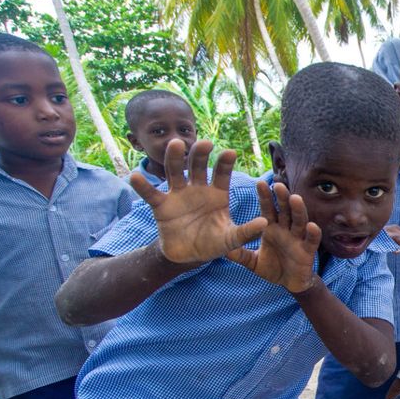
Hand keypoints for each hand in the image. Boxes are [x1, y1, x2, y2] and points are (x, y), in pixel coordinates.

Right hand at [129, 139, 265, 264]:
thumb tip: (265, 223)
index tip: (230, 152)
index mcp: (217, 194)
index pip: (221, 174)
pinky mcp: (161, 205)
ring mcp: (178, 194)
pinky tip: (134, 176)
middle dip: (200, 154)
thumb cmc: (212, 243)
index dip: (224, 163)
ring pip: (175, 172)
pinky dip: (142, 186)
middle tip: (204, 143)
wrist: (188, 256)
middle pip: (197, 166)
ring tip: (174, 145)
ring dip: (174, 158)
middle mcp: (197, 189)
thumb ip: (246, 232)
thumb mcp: (230, 240)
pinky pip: (150, 194)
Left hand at [226, 181, 320, 292]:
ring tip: (295, 198)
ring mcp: (298, 238)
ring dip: (297, 210)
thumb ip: (241, 255)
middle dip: (281, 198)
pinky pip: (311, 240)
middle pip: (284, 210)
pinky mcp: (308, 250)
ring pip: (299, 221)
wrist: (288, 283)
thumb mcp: (252, 262)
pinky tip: (311, 226)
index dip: (265, 197)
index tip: (259, 183)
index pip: (268, 209)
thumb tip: (223, 250)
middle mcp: (285, 229)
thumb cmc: (272, 268)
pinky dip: (312, 233)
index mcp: (271, 228)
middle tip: (277, 184)